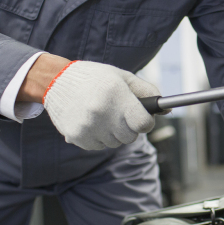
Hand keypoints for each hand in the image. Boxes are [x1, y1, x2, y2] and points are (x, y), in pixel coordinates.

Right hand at [43, 60, 158, 149]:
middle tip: (121, 114)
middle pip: (130, 136)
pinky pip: (99, 146)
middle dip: (130, 127)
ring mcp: (88, 126)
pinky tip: (92, 122)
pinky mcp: (77, 137)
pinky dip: (99, 138)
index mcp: (116, 95)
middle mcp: (102, 112)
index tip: (142, 118)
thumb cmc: (95, 78)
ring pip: (115, 143)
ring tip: (104, 116)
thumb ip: (147, 91)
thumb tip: (167, 109)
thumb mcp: (123, 77)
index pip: (143, 123)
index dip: (146, 122)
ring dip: (114, 133)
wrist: (56, 81)